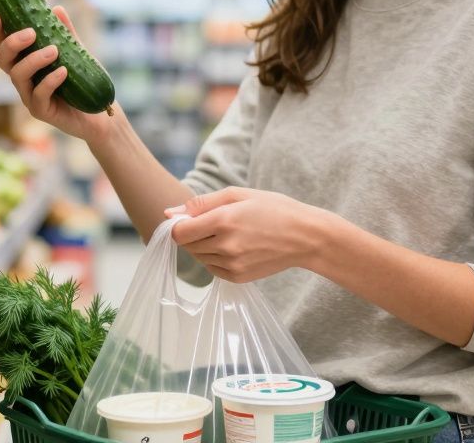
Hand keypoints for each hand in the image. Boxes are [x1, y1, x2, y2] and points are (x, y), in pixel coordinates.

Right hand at [0, 9, 115, 143]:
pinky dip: (49, 81)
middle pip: (1, 59)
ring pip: (17, 76)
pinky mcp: (40, 111)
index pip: (4, 45)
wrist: (98, 111)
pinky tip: (64, 72)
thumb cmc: (83, 80)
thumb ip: (65, 32)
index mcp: (26, 62)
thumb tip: (56, 9)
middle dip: (11, 43)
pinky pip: (38, 95)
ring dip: (34, 59)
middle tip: (31, 33)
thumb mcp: (75, 51)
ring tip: (54, 51)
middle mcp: (23, 79)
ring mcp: (29, 96)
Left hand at [166, 187, 343, 282]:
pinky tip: (235, 246)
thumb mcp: (238, 195)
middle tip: (216, 222)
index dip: (179, 224)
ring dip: (204, 245)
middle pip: (187, 245)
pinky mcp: (238, 278)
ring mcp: (232, 265)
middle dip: (193, 233)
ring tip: (229, 233)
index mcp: (223, 220)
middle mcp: (225, 245)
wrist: (305, 237)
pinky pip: (212, 269)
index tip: (190, 218)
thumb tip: (168, 213)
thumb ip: (200, 203)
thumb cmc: (273, 209)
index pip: (179, 232)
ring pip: (199, 257)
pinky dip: (216, 258)